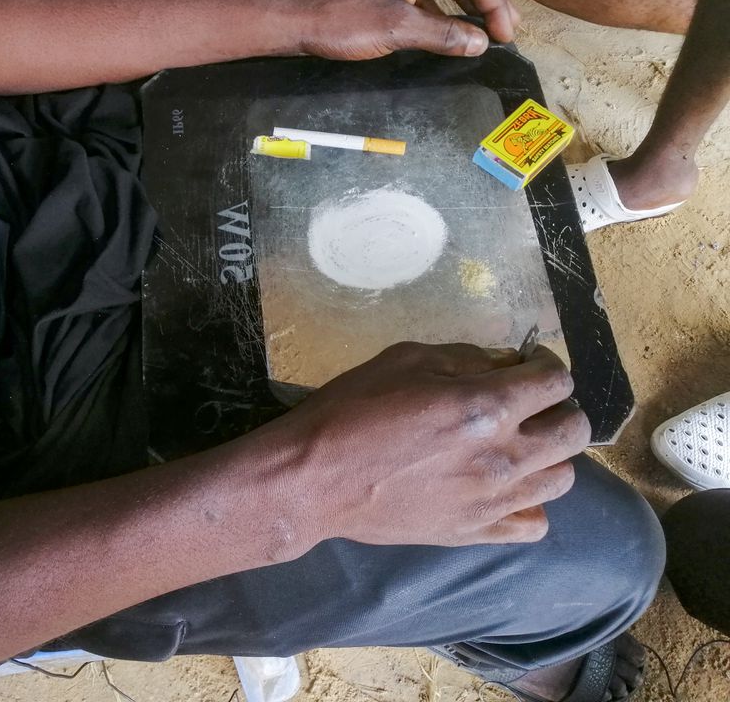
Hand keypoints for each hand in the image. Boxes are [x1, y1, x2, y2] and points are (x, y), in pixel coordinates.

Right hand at [274, 342, 587, 546]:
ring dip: (548, 455)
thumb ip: (466, 358)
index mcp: (488, 406)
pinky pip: (534, 526)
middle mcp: (504, 456)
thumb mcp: (406, 359)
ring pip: (563, 479)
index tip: (529, 364)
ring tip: (517, 446)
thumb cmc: (353, 409)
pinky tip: (506, 490)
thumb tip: (504, 364)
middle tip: (528, 402)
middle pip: (574, 431)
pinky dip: (530, 505)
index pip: (556, 381)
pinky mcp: (475, 533)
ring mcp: (493, 501)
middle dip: (559, 407)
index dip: (547, 364)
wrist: (315, 478)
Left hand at [291, 0, 519, 59]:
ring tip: (482, 37)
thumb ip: (442, 35)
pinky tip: (450, 35)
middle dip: (485, 5)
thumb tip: (478, 43)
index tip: (504, 34)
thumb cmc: (340, 18)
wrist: (296, 19)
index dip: (494, 4)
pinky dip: (441, 15)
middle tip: (503, 34)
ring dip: (465, 12)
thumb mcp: (397, 29)